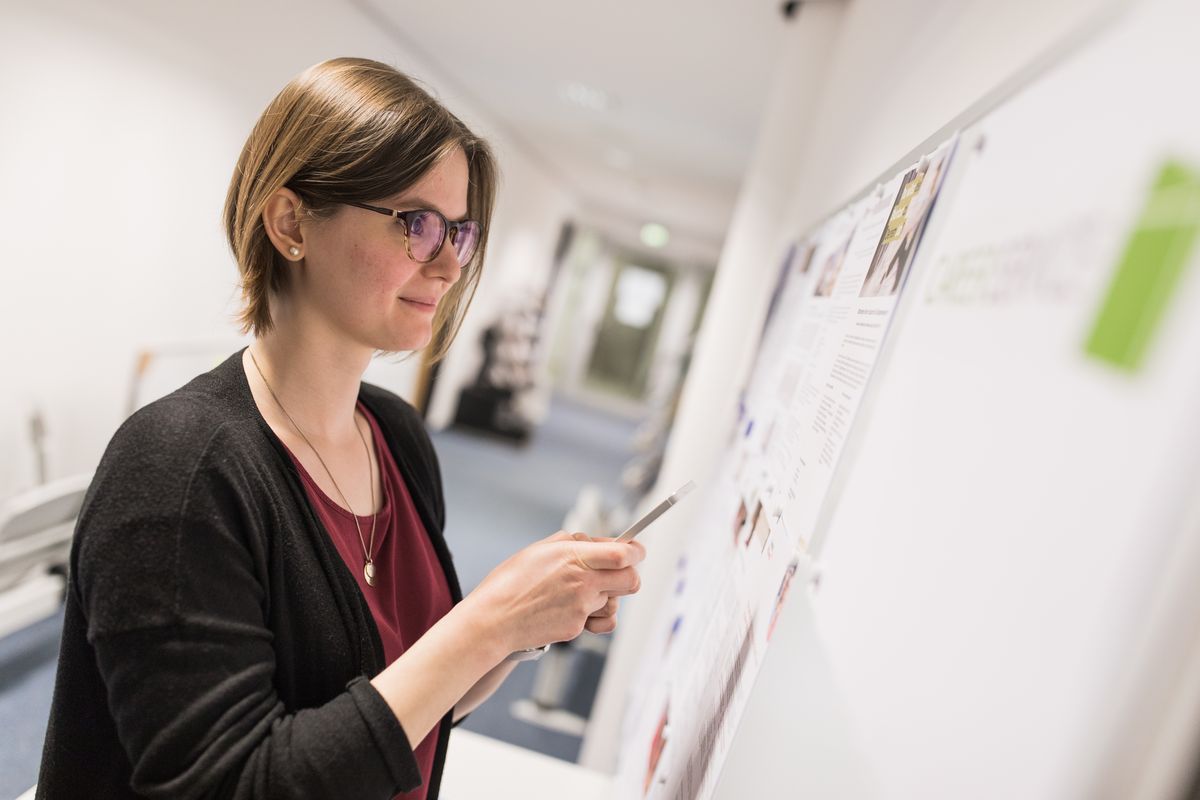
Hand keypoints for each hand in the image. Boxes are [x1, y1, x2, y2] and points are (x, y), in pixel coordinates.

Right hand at [463, 530, 645, 653]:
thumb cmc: (510, 583)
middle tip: (617, 572)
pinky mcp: (576, 628)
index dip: (636, 552)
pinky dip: (596, 617)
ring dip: (607, 596)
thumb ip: (572, 543)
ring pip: (614, 601)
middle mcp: (582, 582)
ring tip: (581, 593)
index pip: (623, 554)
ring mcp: (581, 607)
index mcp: (573, 557)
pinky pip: (599, 620)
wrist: (492, 620)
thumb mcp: (539, 549)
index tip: (636, 550)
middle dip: (629, 575)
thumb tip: (596, 542)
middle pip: (631, 580)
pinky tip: (579, 610)